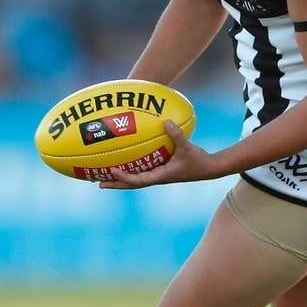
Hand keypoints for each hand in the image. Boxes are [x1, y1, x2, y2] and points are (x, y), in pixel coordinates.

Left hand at [98, 121, 217, 189]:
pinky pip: (141, 171)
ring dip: (119, 179)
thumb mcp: (188, 147)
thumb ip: (177, 134)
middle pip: (131, 184)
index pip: (139, 180)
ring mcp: (157, 175)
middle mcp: (156, 177)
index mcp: (161, 176)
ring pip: (134, 179)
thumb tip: (165, 121)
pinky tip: (124, 163)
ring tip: (103, 176)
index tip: (112, 171)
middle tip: (97, 183)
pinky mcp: (160, 170)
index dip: (125, 177)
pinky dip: (130, 170)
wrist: (208, 169)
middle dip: (115, 184)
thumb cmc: (198, 160)